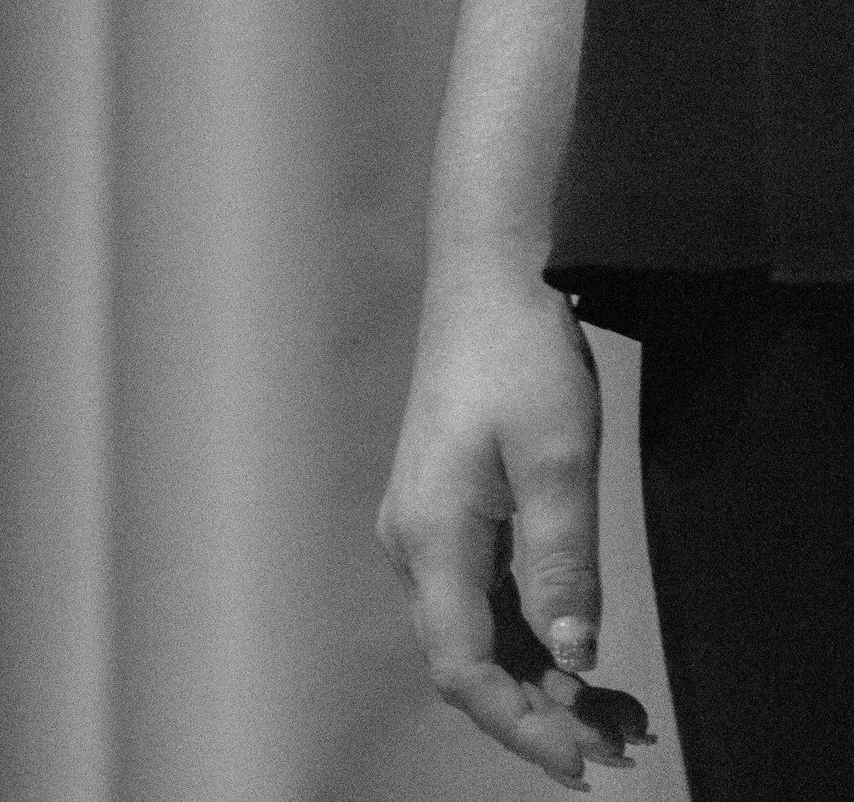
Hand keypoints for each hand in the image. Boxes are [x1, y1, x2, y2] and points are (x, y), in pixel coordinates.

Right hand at [378, 278, 653, 789]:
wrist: (485, 283)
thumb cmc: (516, 358)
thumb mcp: (557, 461)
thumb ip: (562, 566)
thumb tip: (573, 658)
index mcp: (430, 534)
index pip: (461, 664)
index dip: (518, 723)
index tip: (582, 759)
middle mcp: (413, 542)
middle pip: (466, 659)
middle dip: (539, 712)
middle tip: (624, 743)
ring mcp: (425, 529)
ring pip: (476, 634)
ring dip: (541, 681)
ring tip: (621, 714)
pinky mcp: (446, 514)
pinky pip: (482, 599)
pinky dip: (532, 639)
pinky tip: (582, 657)